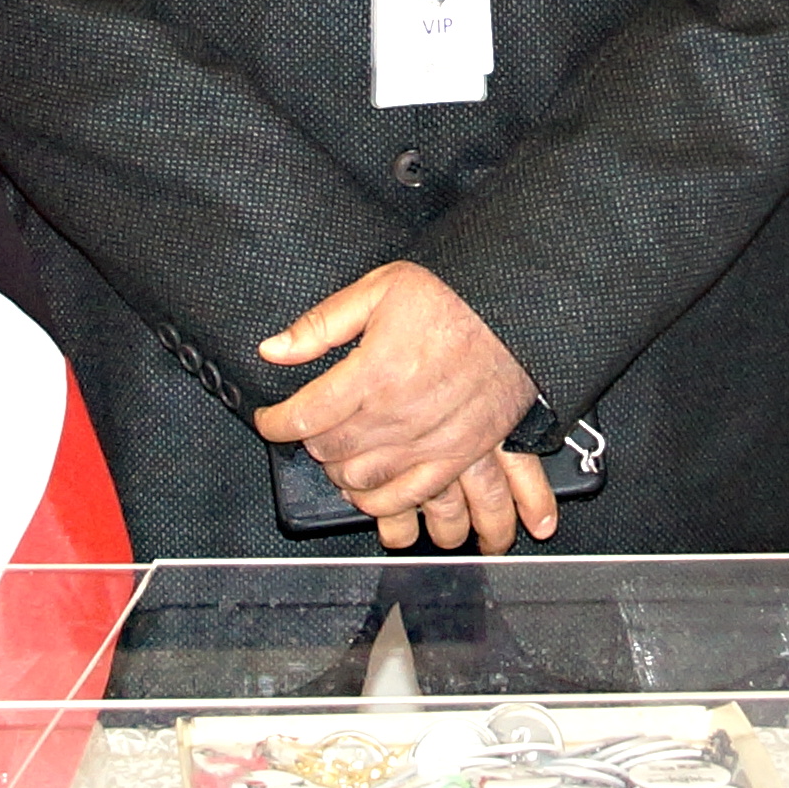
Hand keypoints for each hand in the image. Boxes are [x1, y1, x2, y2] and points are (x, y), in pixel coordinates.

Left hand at [252, 262, 550, 549]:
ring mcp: (428, 441)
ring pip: (361, 481)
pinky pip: (408, 496)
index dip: (276, 422)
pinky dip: (380, 500)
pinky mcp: (457, 456)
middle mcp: (397, 414)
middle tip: (309, 428)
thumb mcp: (380, 288)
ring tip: (337, 453)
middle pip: (330, 450)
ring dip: (339, 471)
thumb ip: (322, 324)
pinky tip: (370, 486)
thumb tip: (273, 349)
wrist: (520, 314)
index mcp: (373, 372)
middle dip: (309, 443)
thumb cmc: (454, 296)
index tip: (269, 420)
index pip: (305, 414)